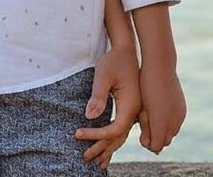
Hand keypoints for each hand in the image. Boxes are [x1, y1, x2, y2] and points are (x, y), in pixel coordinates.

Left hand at [75, 43, 140, 168]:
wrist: (126, 51)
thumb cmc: (113, 61)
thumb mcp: (103, 76)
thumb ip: (97, 96)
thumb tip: (89, 117)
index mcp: (130, 106)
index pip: (114, 130)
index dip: (96, 135)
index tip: (77, 133)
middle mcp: (135, 112)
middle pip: (119, 138)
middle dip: (102, 148)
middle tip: (84, 157)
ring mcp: (134, 112)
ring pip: (122, 136)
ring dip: (108, 148)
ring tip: (96, 161)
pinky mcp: (129, 109)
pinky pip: (122, 129)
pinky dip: (113, 140)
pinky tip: (105, 146)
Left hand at [138, 64, 185, 153]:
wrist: (160, 65)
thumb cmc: (144, 83)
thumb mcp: (139, 105)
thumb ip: (144, 126)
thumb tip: (141, 142)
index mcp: (160, 121)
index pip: (156, 145)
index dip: (146, 142)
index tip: (138, 131)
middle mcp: (174, 121)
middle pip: (165, 141)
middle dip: (154, 136)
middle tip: (142, 122)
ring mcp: (180, 114)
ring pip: (170, 132)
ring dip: (160, 129)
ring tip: (147, 114)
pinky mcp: (182, 108)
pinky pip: (175, 123)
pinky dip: (166, 121)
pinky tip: (156, 110)